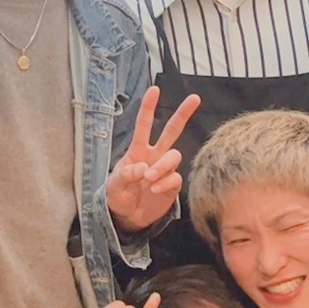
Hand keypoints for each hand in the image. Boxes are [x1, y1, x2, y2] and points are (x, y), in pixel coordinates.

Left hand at [106, 88, 200, 232]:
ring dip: (162, 166)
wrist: (127, 218)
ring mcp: (164, 170)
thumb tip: (143, 168)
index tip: (154, 89)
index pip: (144, 125)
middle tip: (195, 98)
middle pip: (172, 131)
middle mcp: (154, 156)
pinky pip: (175, 178)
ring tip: (148, 180)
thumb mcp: (114, 186)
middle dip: (183, 114)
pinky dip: (165, 183)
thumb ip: (126, 175)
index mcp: (137, 151)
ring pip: (174, 156)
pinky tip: (154, 190)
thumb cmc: (118, 196)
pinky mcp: (172, 185)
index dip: (148, 108)